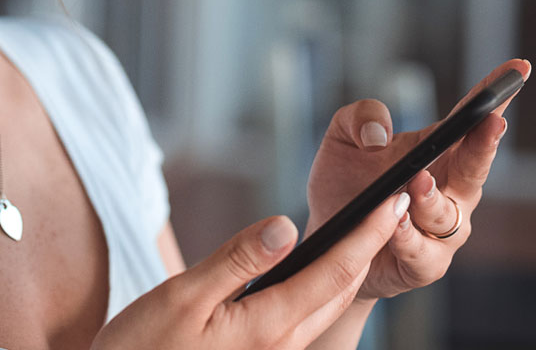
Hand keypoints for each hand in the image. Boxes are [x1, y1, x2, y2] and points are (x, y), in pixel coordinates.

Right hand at [91, 195, 408, 349]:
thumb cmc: (142, 349)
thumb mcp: (182, 295)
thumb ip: (237, 260)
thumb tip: (286, 226)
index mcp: (268, 326)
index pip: (336, 270)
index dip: (368, 232)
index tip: (393, 199)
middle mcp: (282, 347)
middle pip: (341, 290)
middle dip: (369, 246)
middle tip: (388, 205)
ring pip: (326, 306)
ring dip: (349, 267)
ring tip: (361, 231)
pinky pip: (304, 319)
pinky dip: (320, 287)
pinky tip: (312, 269)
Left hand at [306, 58, 530, 300]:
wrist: (327, 241)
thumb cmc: (343, 184)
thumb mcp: (341, 138)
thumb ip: (359, 117)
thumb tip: (379, 134)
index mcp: (437, 152)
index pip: (470, 119)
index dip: (495, 94)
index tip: (518, 67)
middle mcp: (450, 189)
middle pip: (476, 164)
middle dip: (486, 143)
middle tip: (492, 120)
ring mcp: (441, 228)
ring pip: (448, 212)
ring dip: (433, 196)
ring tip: (416, 181)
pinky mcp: (424, 262)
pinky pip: (423, 251)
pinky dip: (408, 236)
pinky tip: (395, 223)